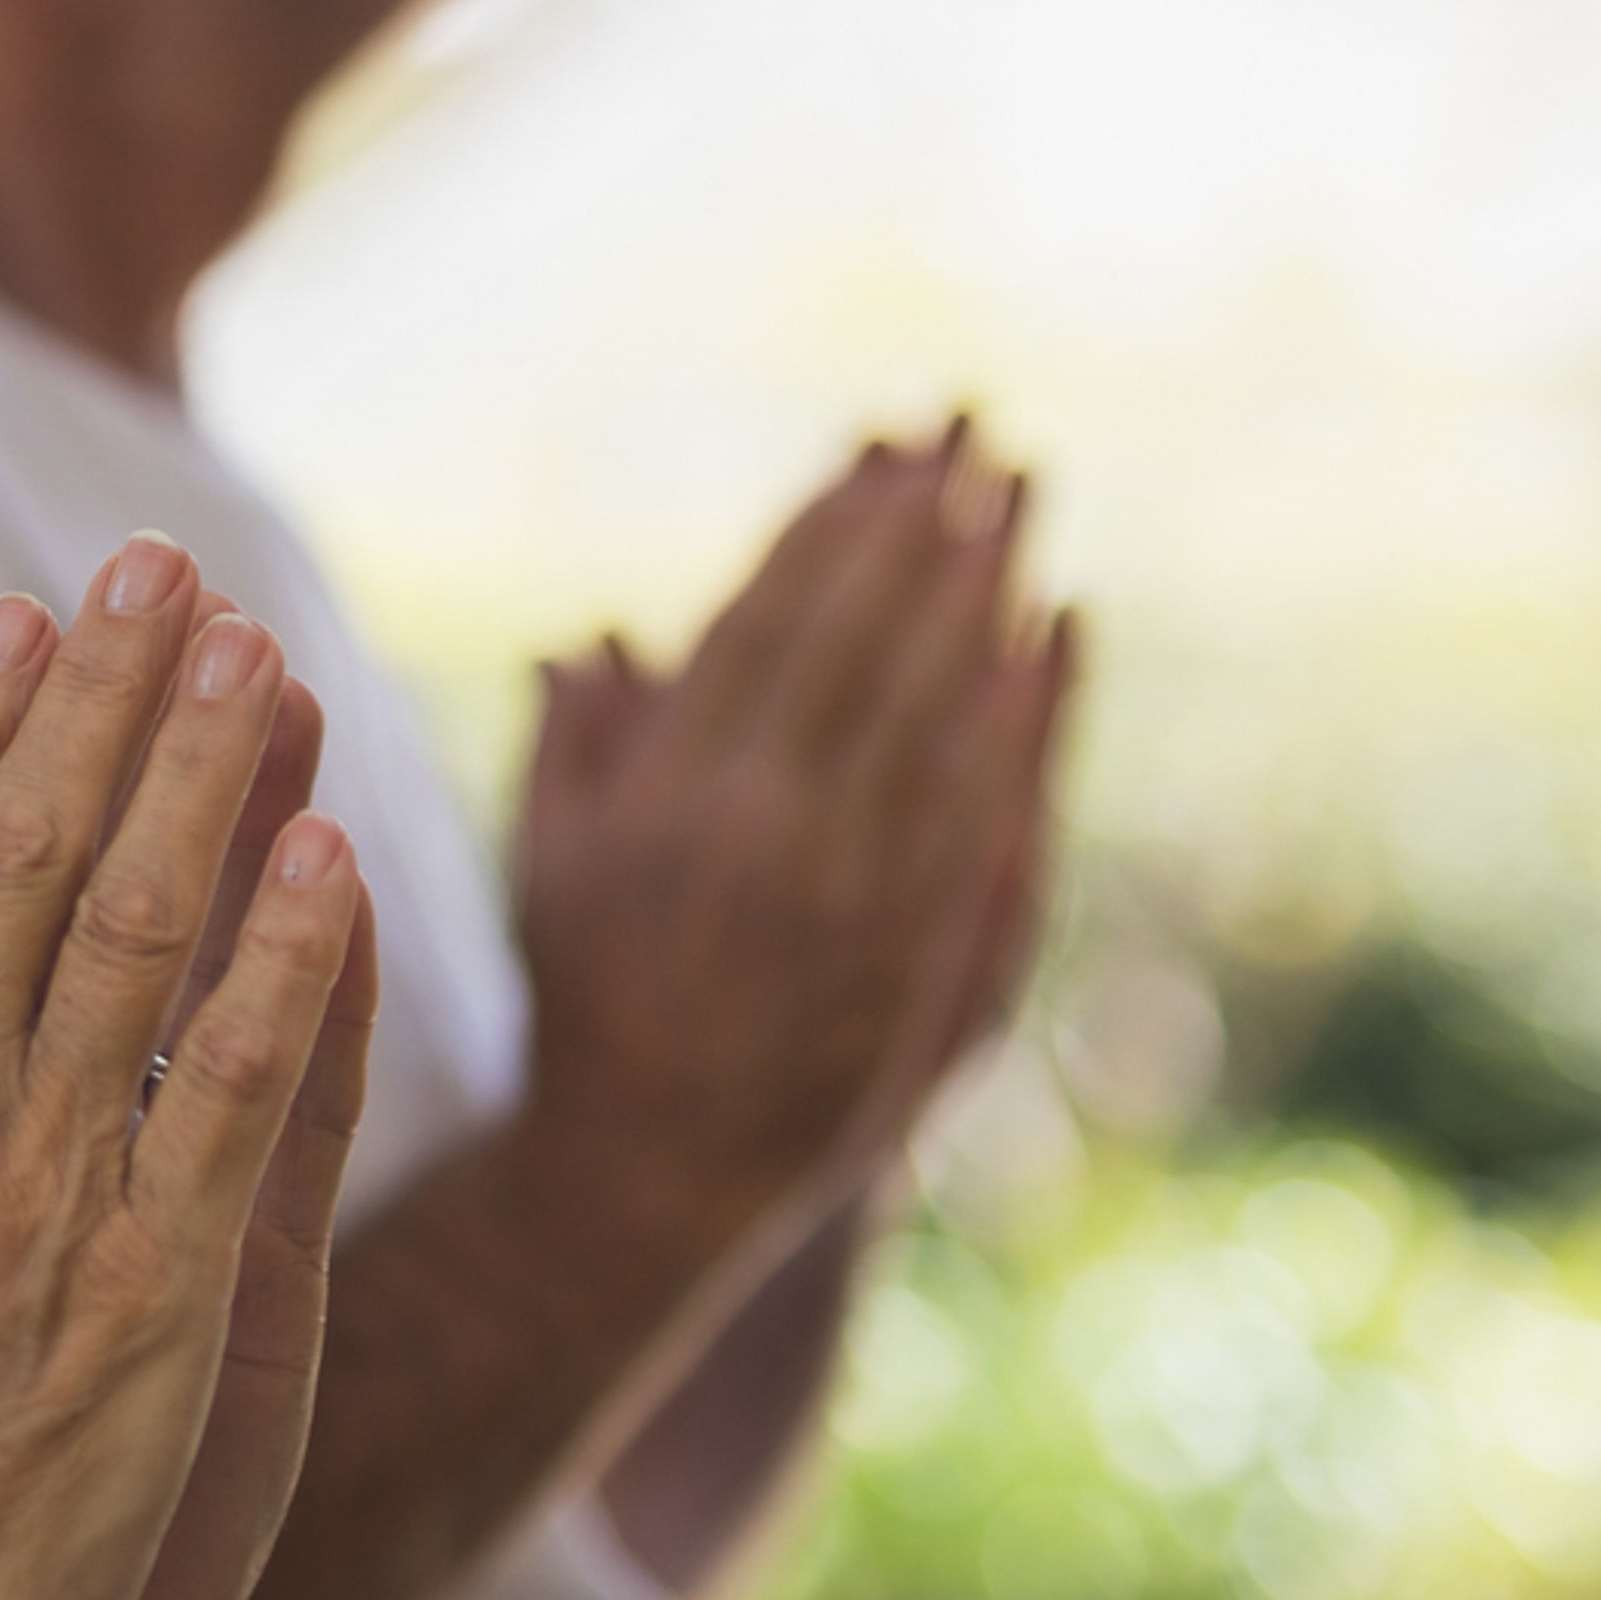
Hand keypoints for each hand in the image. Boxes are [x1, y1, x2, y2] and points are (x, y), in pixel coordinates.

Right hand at [0, 538, 378, 1599]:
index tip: (17, 621)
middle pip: (26, 853)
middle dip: (102, 695)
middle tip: (164, 569)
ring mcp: (46, 1189)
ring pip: (138, 930)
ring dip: (205, 778)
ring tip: (263, 655)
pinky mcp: (155, 1282)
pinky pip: (237, 1088)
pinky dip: (288, 965)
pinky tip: (333, 858)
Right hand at [508, 422, 1077, 1251]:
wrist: (656, 1168)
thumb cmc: (588, 1003)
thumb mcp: (548, 866)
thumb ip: (576, 746)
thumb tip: (591, 640)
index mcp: (674, 794)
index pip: (772, 620)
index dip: (831, 526)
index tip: (879, 449)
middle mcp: (773, 832)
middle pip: (868, 639)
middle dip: (922, 525)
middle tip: (972, 431)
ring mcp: (860, 894)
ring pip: (940, 705)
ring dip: (986, 587)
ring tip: (1019, 493)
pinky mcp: (924, 948)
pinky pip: (987, 804)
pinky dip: (1026, 715)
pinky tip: (1052, 637)